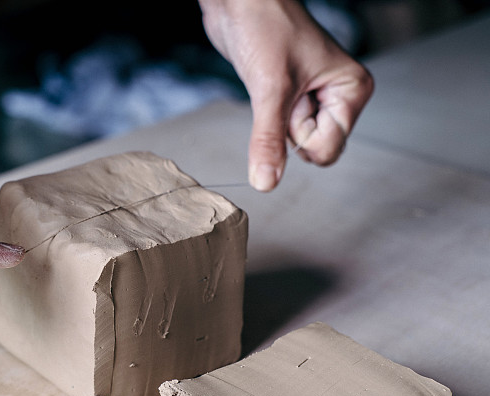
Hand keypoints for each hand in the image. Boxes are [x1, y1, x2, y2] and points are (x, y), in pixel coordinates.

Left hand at [199, 0, 373, 190]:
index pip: (328, 148)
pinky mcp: (288, 98)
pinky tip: (267, 85)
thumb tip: (266, 183)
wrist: (239, 1)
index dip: (301, 136)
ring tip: (273, 81)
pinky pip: (277, 128)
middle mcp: (337, 96)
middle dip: (288, 126)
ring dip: (274, 119)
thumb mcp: (269, 88)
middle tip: (282, 89)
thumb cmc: (266, 25)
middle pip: (312, 146)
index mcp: (352, 90)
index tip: (292, 102)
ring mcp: (312, 98)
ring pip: (292, 139)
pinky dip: (266, 116)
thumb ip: (269, 141)